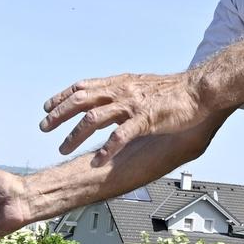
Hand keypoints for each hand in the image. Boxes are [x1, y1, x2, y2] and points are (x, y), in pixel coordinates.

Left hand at [40, 70, 211, 160]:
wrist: (200, 90)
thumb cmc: (175, 90)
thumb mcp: (142, 86)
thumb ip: (123, 93)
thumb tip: (108, 102)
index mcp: (120, 83)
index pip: (83, 87)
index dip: (62, 96)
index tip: (47, 106)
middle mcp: (121, 91)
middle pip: (80, 100)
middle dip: (59, 115)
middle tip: (44, 127)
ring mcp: (132, 105)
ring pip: (93, 118)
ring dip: (75, 134)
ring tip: (63, 147)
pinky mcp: (145, 120)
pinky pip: (119, 136)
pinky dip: (106, 150)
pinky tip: (97, 161)